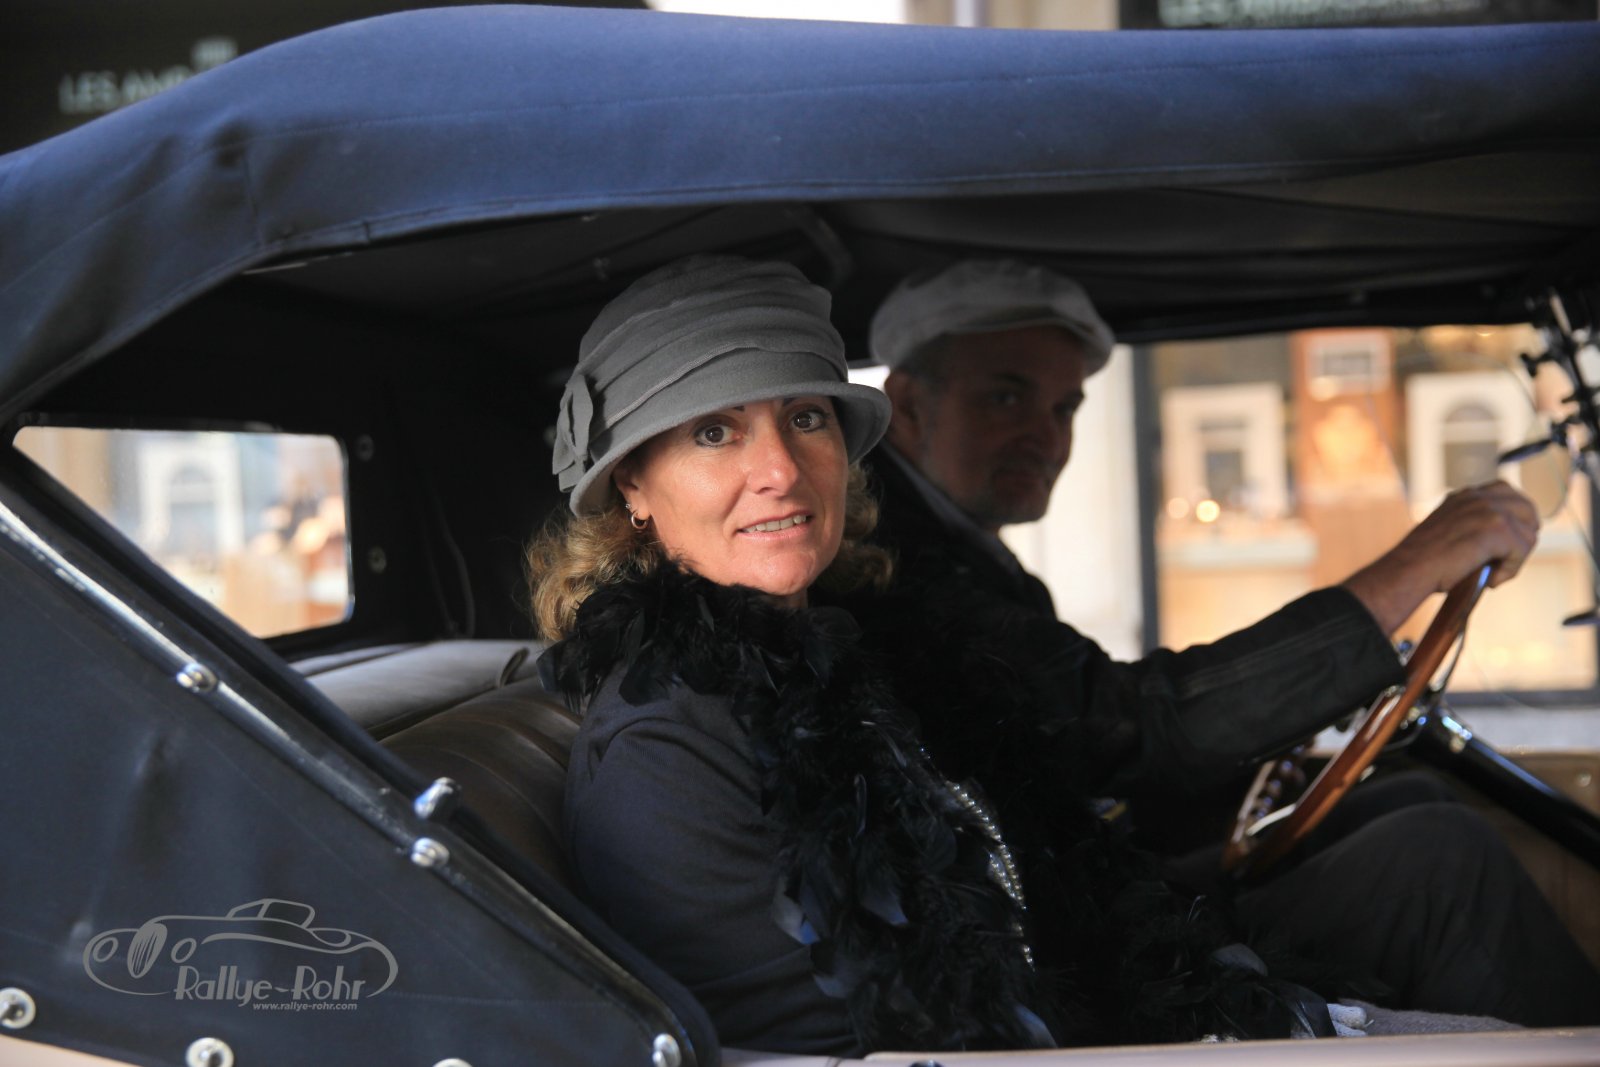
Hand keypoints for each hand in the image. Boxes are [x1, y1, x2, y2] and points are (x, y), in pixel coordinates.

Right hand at [1342, 480, 1539, 633]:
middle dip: (1524, 535)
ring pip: (1528, 531)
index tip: (1507, 542)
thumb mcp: (1448, 534)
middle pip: (1526, 508)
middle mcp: (1477, 497)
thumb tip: (1501, 544)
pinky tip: (1491, 580)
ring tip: (1493, 574)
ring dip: (1516, 557)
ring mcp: (1487, 510)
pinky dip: (1511, 569)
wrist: (1408, 571)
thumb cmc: (1422, 563)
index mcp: (1464, 496)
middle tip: (1508, 560)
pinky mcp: (1496, 528)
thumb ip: (1471, 528)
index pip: (1505, 492)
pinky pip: (1522, 549)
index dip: (1514, 517)